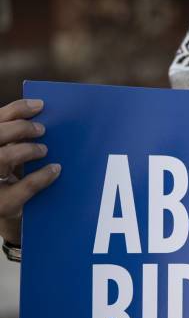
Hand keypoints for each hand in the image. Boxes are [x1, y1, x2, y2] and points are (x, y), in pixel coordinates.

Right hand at [0, 99, 60, 244]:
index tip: (40, 105)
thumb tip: (42, 115)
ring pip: (2, 157)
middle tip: (42, 129)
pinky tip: (55, 169)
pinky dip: (42, 175)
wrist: (5, 212)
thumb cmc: (7, 178)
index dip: (16, 109)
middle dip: (20, 128)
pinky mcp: (2, 204)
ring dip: (27, 149)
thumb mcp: (8, 155)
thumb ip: (15, 138)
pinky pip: (24, 186)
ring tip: (43, 149)